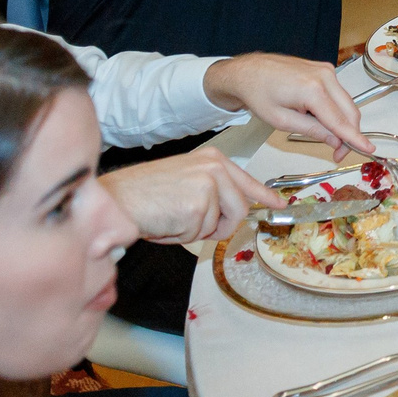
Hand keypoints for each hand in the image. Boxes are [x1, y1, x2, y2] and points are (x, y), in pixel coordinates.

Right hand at [101, 145, 276, 244]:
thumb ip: (213, 191)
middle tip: (187, 219)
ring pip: (221, 226)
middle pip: (240, 210)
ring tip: (173, 216)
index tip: (279, 204)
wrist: (118, 199)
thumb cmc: (144, 193)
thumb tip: (235, 212)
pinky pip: (201, 235)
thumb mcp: (186, 180)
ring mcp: (209, 186)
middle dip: (218, 225)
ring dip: (197, 231)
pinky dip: (183, 236)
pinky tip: (166, 220)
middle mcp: (214, 169)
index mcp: (212, 160)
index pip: (247, 181)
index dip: (264, 196)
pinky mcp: (199, 207)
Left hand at [203, 52, 372, 156]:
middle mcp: (324, 76)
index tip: (368, 149)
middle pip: (349, 111)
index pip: (340, 120)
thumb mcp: (281, 120)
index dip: (354, 138)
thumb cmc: (258, 93)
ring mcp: (325, 70)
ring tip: (325, 135)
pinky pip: (337, 93)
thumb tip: (335, 140)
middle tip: (337, 153)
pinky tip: (319, 117)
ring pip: (346, 102)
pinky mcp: (324, 69)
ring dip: (341, 121)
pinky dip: (335, 109)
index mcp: (312, 89)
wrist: (247, 71)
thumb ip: (312, 130)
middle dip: (348, 133)